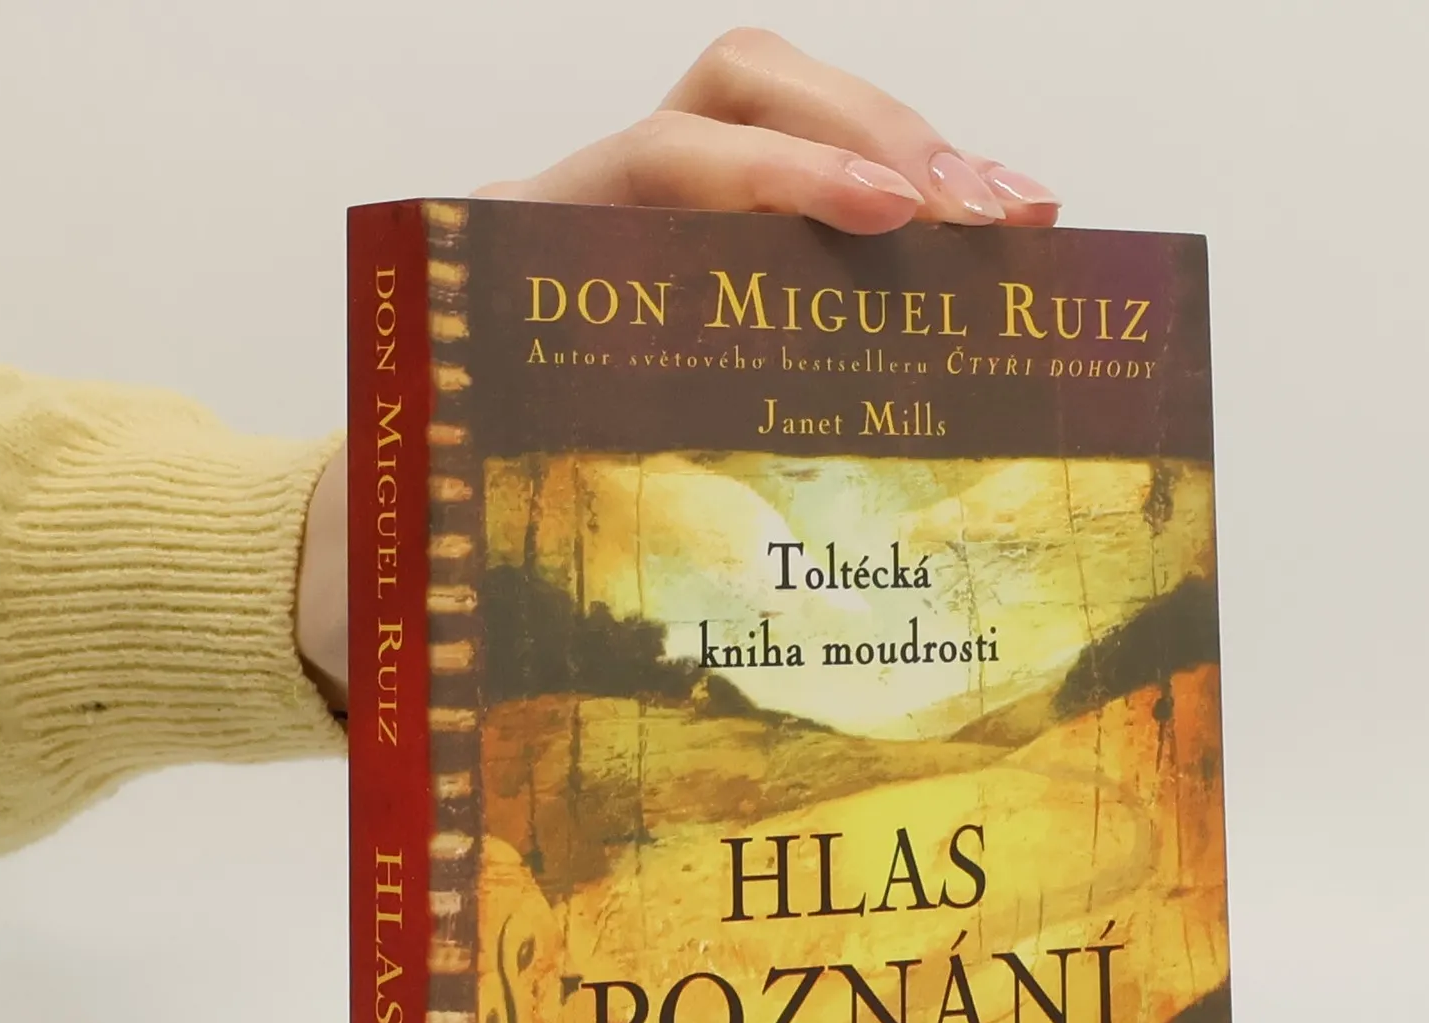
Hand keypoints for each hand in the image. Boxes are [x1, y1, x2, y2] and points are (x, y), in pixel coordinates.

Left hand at [296, 29, 1060, 701]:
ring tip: (1023, 215)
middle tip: (984, 212)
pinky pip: (825, 192)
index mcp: (531, 243)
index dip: (778, 178)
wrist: (405, 512)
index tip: (885, 219)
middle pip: (748, 93)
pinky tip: (998, 242)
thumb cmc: (429, 514)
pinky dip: (914, 205)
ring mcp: (671, 218)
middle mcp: (603, 202)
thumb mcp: (445, 495)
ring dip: (919, 152)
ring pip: (799, 119)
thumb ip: (474, 488)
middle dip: (879, 136)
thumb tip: (517, 523)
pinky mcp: (726, 254)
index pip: (669, 158)